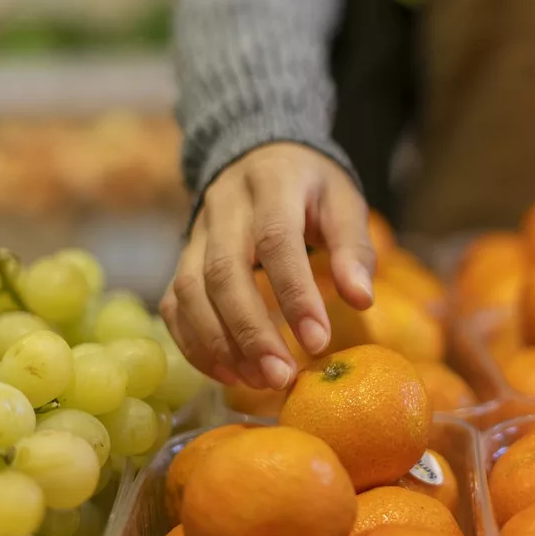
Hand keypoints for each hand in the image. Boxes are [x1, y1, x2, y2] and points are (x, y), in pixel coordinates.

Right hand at [160, 143, 375, 389]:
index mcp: (271, 183)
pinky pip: (172, 303)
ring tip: (257, 381)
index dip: (295, 293)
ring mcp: (195, 231)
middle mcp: (224, 206)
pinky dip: (194, 343)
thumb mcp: (344, 201)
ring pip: (189, 290)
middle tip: (281, 376)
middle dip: (251, 331)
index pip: (276, 240)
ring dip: (219, 343)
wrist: (260, 155)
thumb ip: (353, 247)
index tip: (318, 340)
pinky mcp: (181, 257)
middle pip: (224, 271)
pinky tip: (228, 373)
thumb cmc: (311, 187)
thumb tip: (362, 299)